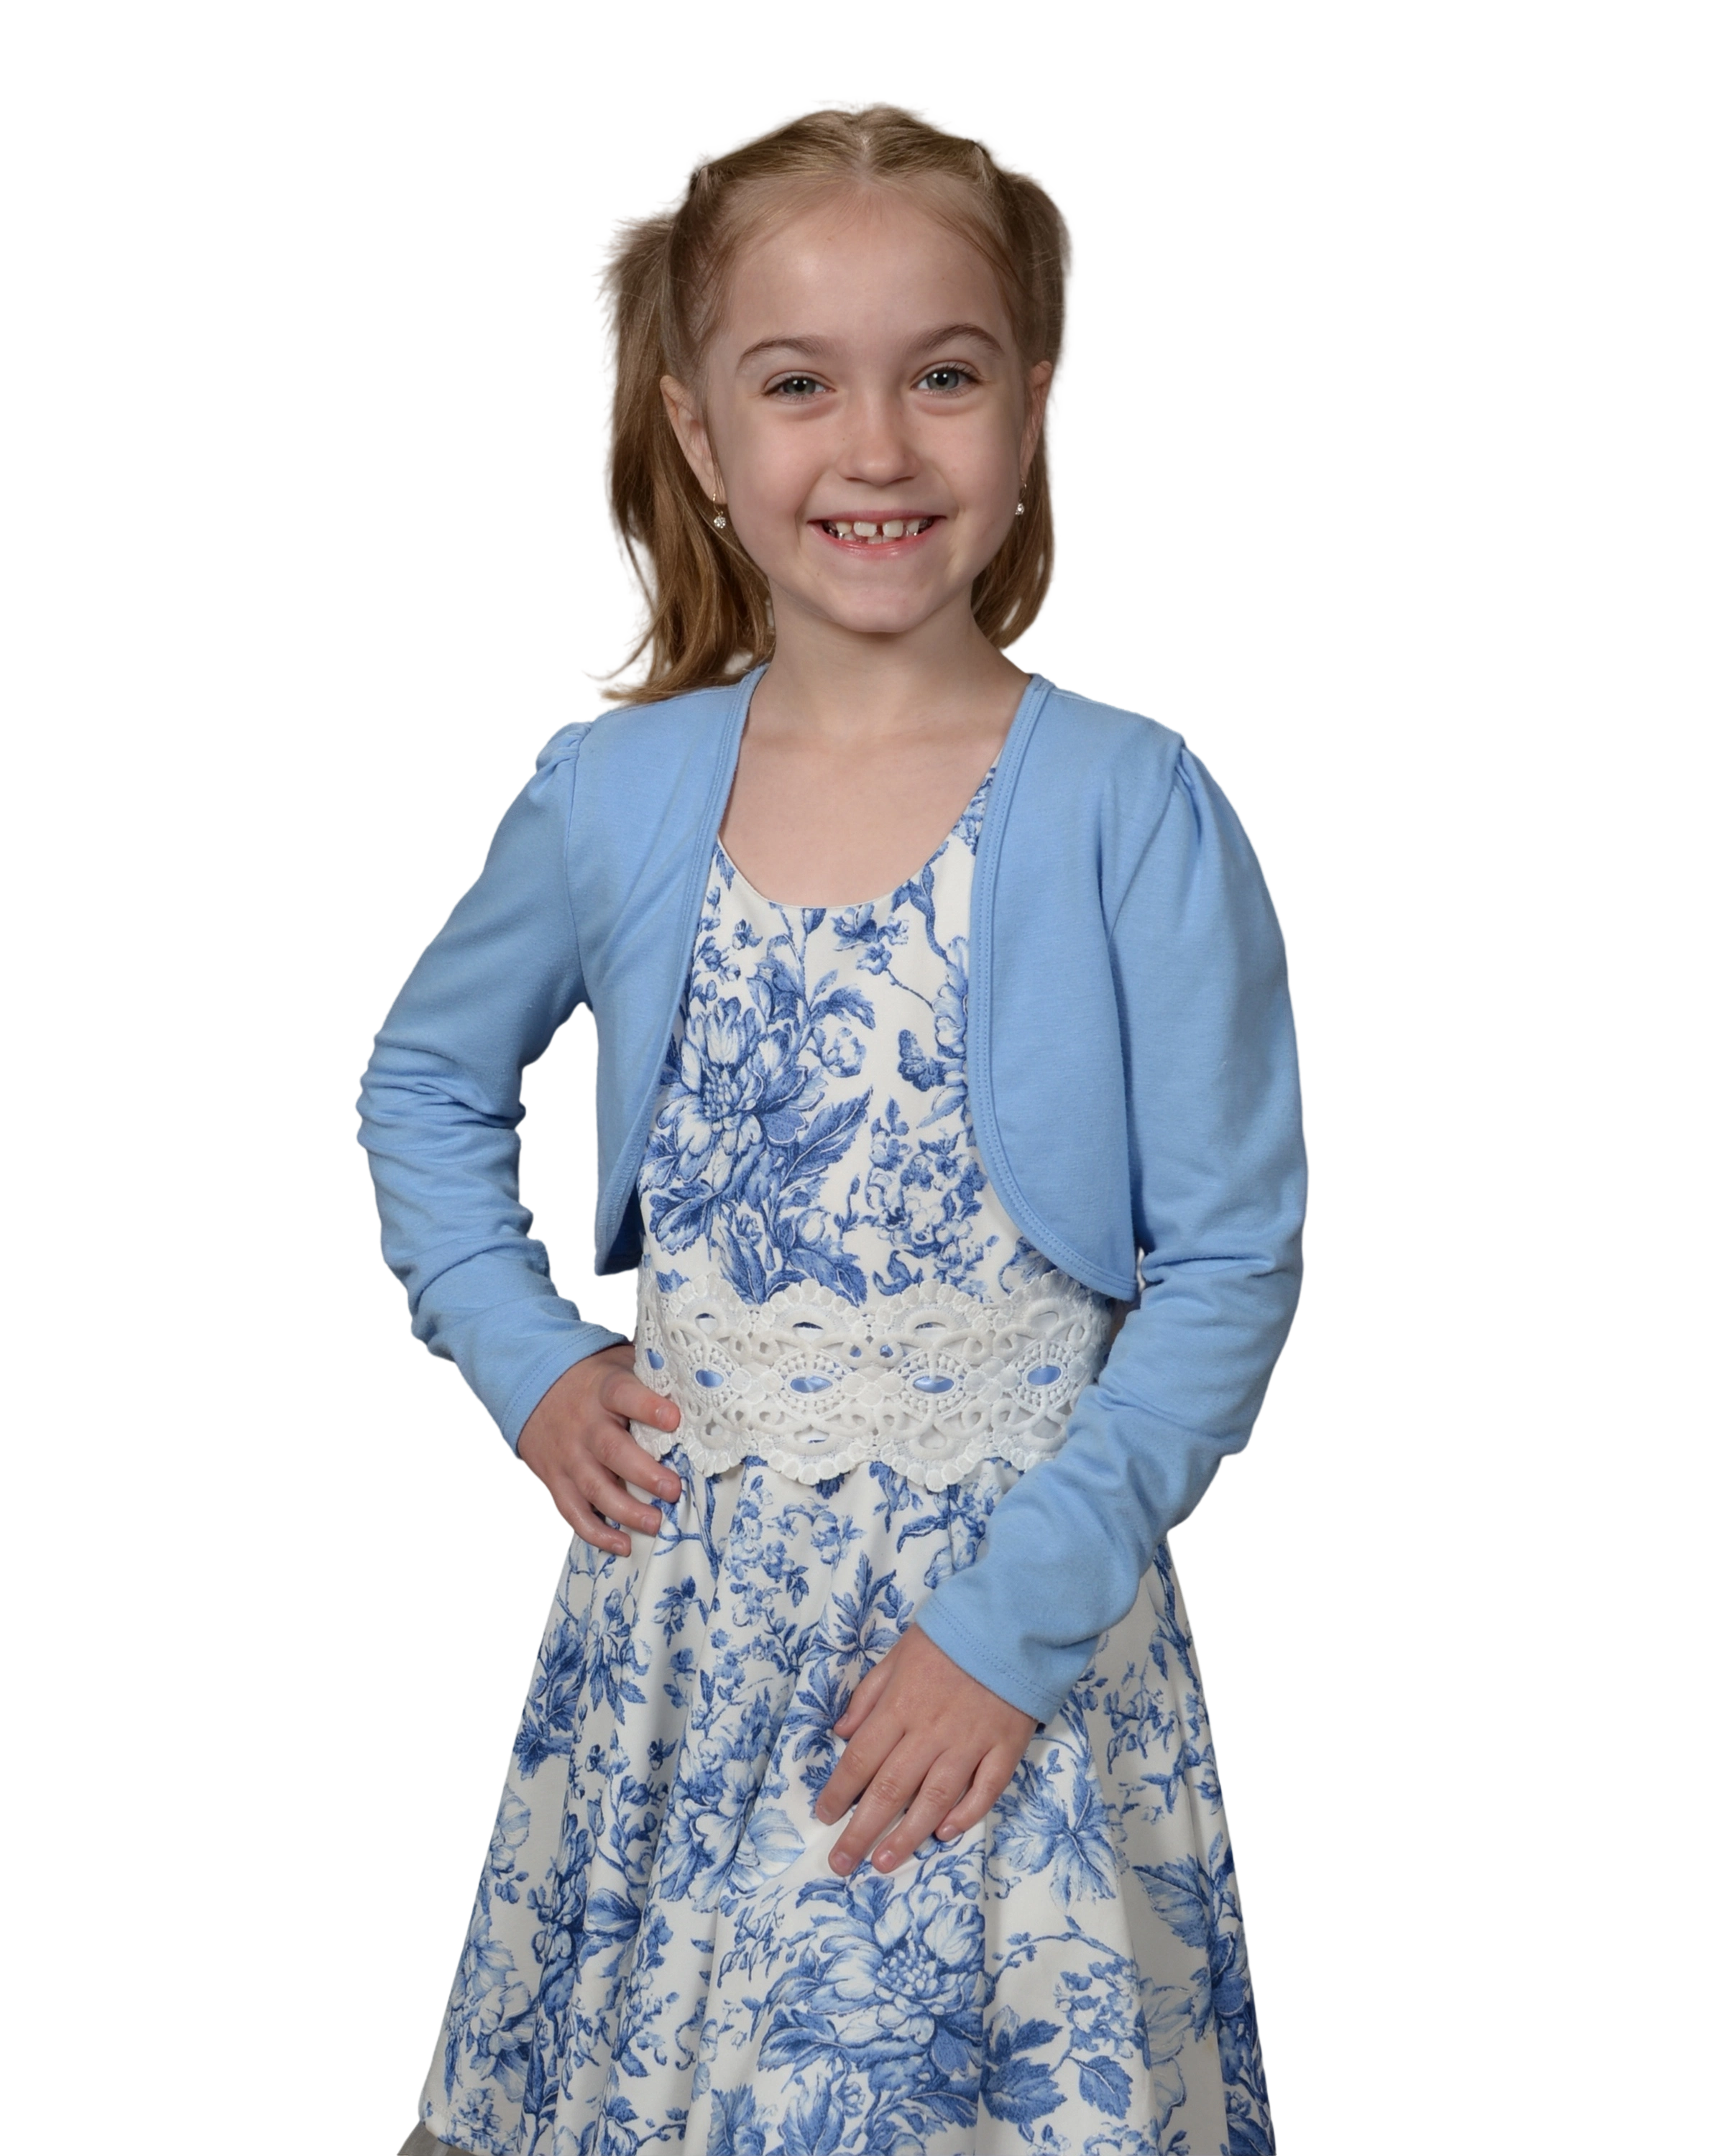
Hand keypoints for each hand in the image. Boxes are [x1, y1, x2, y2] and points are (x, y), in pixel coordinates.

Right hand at [517, 1344, 680, 1555]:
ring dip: (625, 1510)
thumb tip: (703, 1387)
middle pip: (612, 1450)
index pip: (624, 1394)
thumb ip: (652, 1376)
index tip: (675, 1419)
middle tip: (673, 1490)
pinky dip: (596, 1533)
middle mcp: (585, 1425)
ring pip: (594, 1487)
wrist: (533, 1386)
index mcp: (604, 1391)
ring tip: (655, 1524)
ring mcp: (569, 1455)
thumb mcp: (619, 1365)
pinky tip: (623, 1545)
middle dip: (644, 1473)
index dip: (648, 1407)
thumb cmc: (595, 1381)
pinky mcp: (556, 1480)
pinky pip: (573, 1511)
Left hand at [814, 1623, 1036, 1875]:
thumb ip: (869, 1696)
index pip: (861, 1759)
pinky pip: (985, 1790)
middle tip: (841, 1864)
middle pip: (890, 1790)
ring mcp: (970, 1743)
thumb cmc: (949, 1637)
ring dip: (906, 1836)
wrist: (1011, 1622)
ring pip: (933, 1800)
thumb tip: (842, 1734)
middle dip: (861, 1831)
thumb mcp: (897, 1655)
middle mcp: (931, 1732)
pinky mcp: (1005, 1748)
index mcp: (900, 1707)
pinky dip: (965, 1815)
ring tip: (883, 1864)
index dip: (839, 1792)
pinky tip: (945, 1834)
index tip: (823, 1816)